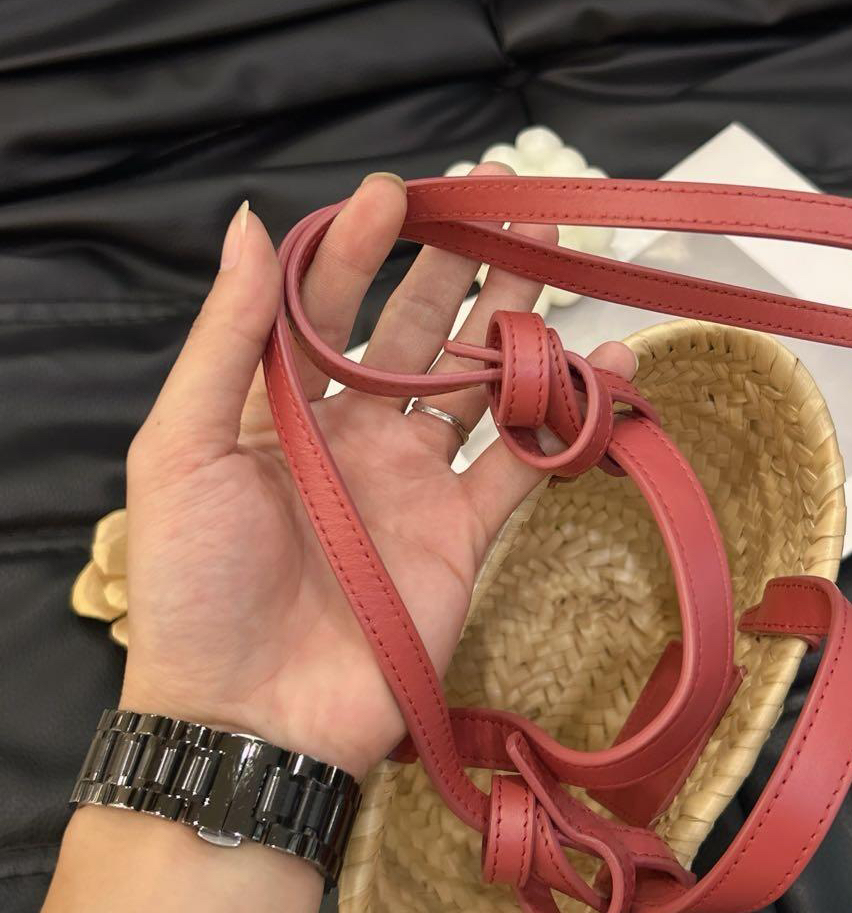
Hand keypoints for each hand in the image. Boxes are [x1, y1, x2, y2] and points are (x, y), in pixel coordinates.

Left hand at [120, 165, 634, 777]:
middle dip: (460, 267)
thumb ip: (225, 337)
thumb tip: (247, 222)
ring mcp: (414, 480)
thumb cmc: (196, 584)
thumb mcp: (183, 448)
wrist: (254, 718)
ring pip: (478, 384)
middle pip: (418, 332)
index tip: (400, 194)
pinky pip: (525, 461)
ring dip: (518, 324)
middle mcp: (353, 433)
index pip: (326, 303)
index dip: (362, 247)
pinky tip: (606, 362)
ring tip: (558, 260)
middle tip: (507, 206)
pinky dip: (566, 417)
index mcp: (281, 407)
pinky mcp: (463, 531)